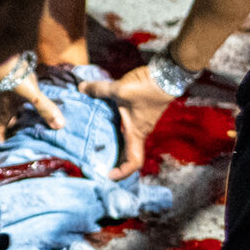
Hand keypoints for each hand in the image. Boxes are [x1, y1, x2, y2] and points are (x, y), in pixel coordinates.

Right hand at [0, 55, 64, 142]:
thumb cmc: (12, 75)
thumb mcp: (32, 93)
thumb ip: (45, 108)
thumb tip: (59, 126)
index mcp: (2, 112)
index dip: (0, 140)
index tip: (7, 147)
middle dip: (9, 127)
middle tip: (21, 132)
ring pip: (2, 106)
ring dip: (12, 111)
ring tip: (26, 115)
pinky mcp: (0, 78)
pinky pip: (6, 93)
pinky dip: (13, 98)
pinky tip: (24, 95)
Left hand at [78, 62, 176, 179]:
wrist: (168, 74)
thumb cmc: (146, 88)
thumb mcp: (119, 90)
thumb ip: (99, 90)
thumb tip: (81, 88)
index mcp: (136, 133)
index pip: (133, 162)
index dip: (122, 172)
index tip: (108, 175)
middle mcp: (140, 132)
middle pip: (128, 155)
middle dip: (115, 162)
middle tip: (97, 163)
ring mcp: (141, 123)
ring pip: (128, 141)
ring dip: (116, 146)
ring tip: (96, 145)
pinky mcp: (141, 113)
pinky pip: (128, 128)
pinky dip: (117, 131)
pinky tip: (104, 122)